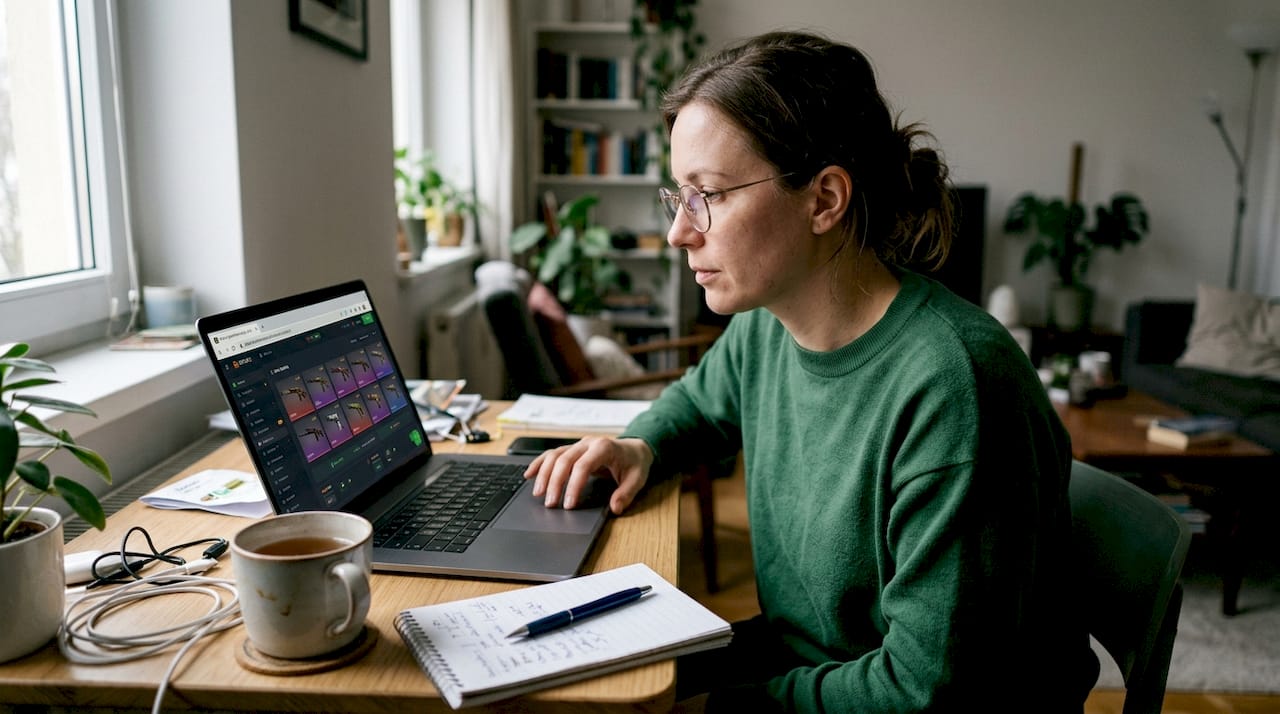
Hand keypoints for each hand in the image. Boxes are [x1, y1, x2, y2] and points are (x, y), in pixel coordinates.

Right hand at [524, 436, 653, 514]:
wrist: (635, 448)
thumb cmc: (634, 463)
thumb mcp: (637, 479)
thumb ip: (626, 494)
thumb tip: (615, 508)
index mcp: (604, 447)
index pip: (583, 466)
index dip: (573, 486)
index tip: (568, 505)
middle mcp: (588, 443)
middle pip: (564, 460)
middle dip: (555, 483)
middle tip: (550, 504)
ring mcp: (578, 445)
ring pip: (554, 455)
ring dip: (544, 474)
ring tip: (538, 494)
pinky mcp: (572, 449)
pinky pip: (552, 454)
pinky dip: (539, 463)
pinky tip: (529, 474)